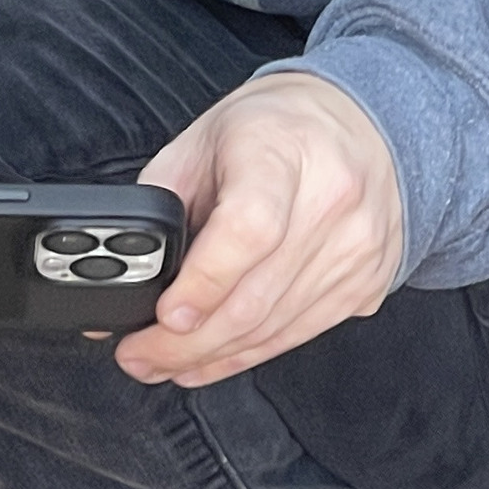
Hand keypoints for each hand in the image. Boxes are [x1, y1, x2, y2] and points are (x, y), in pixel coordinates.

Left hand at [114, 71, 405, 389]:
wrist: (358, 125)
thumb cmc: (272, 130)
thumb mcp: (200, 144)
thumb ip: (160, 208)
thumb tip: (122, 277)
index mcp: (282, 152)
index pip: (249, 230)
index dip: (204, 282)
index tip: (164, 315)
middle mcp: (331, 200)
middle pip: (255, 297)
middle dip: (184, 343)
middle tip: (139, 356)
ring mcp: (355, 248)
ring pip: (273, 329)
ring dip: (210, 357)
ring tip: (163, 364)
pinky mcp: (367, 283)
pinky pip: (298, 335)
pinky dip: (248, 354)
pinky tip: (212, 358)